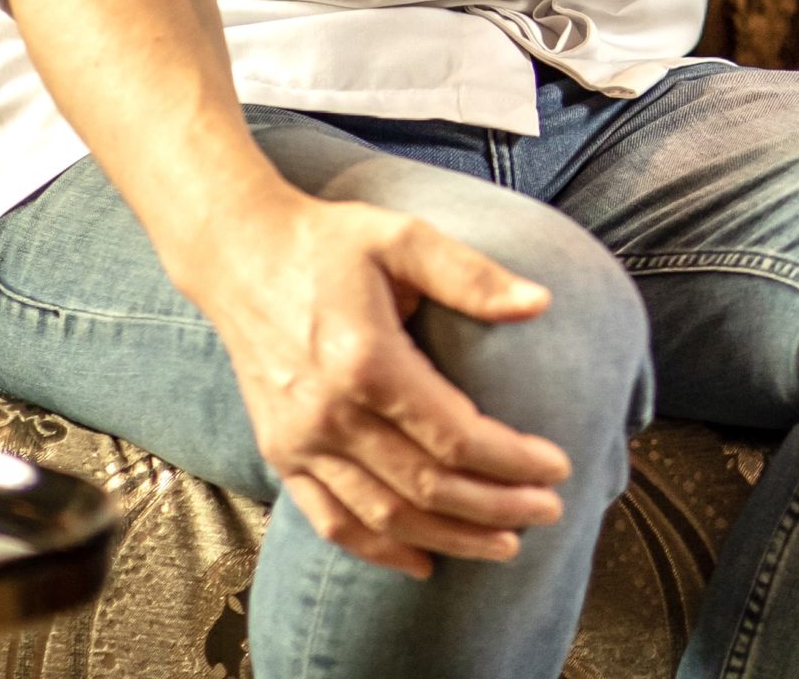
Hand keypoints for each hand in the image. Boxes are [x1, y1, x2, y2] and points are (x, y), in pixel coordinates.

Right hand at [181, 179, 570, 578]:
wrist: (240, 254)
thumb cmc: (330, 241)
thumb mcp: (404, 238)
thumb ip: (470, 275)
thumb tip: (540, 302)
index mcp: (366, 361)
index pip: (454, 435)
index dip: (511, 460)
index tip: (558, 466)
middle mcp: (329, 414)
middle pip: (426, 486)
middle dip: (495, 507)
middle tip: (549, 511)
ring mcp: (299, 442)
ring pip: (383, 517)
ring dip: (449, 538)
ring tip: (505, 544)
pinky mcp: (279, 454)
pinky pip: (331, 522)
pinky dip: (379, 550)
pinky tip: (423, 560)